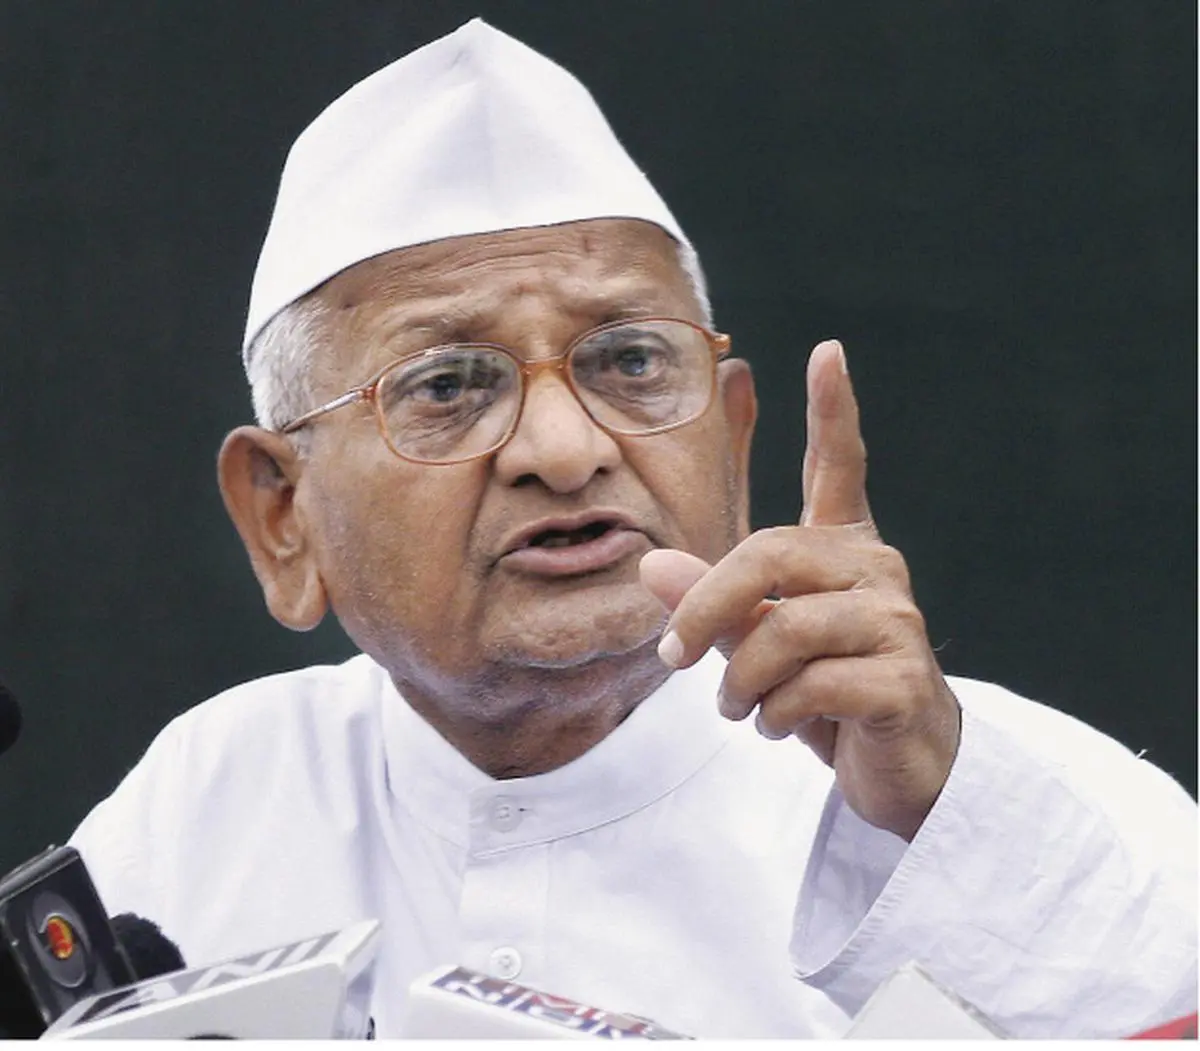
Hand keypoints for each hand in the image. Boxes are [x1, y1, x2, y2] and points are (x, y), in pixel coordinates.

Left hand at [639, 340, 960, 841]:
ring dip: (741, 681)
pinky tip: (780, 727)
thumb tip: (649, 564)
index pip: (839, 468)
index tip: (829, 351)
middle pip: (771, 555)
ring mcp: (897, 623)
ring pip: (786, 630)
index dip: (833, 412)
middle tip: (673, 659)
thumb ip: (713, 600)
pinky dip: (777, 715)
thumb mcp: (756, 644)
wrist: (896, 770)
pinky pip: (812, 686)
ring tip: (740, 709)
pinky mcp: (905, 680)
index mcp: (842, 552)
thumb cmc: (823, 693)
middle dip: (707, 608)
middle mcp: (877, 571)